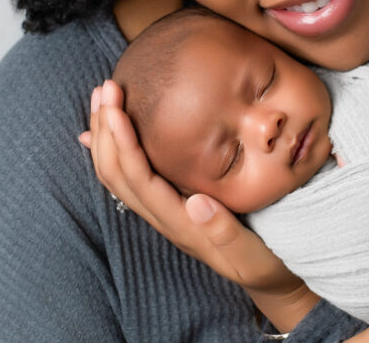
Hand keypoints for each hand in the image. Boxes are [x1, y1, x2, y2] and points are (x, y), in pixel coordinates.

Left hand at [78, 80, 317, 330]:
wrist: (267, 280)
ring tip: (101, 98)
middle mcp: (162, 216)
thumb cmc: (264, 264)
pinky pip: (128, 175)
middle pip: (116, 173)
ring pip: (117, 173)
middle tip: (105, 87)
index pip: (138, 178)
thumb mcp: (250, 254)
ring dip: (105, 135)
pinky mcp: (168, 204)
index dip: (123, 142)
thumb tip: (197, 201)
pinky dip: (113, 148)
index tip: (115, 107)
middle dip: (106, 130)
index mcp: (179, 222)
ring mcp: (162, 211)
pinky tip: (107, 130)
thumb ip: (224, 231)